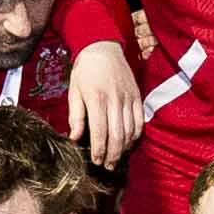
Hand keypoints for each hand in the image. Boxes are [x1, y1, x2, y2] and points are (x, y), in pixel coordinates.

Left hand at [62, 38, 143, 166]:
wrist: (103, 48)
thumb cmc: (85, 71)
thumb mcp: (74, 91)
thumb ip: (76, 116)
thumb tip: (75, 137)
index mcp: (96, 98)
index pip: (100, 131)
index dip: (99, 149)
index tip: (96, 160)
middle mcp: (114, 99)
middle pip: (117, 135)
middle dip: (112, 154)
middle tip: (107, 165)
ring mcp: (128, 98)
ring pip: (130, 130)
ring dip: (124, 148)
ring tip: (116, 158)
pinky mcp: (137, 96)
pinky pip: (139, 121)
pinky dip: (135, 135)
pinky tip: (128, 142)